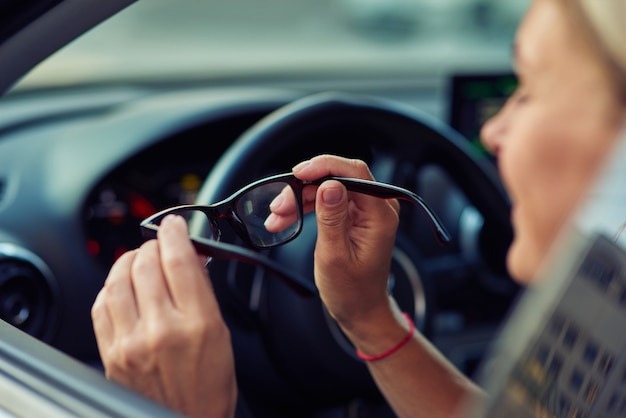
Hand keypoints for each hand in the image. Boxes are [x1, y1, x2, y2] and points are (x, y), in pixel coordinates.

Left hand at [91, 215, 236, 417]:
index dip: (174, 232)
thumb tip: (190, 258)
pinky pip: (100, 305)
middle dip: (153, 245)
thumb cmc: (210, 386)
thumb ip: (202, 292)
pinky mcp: (111, 354)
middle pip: (146, 264)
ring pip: (118, 279)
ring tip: (139, 261)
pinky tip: (122, 286)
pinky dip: (110, 287)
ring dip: (129, 261)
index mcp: (198, 323)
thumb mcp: (221, 334)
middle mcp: (161, 330)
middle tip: (161, 245)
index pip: (179, 260)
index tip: (174, 224)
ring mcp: (131, 343)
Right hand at [291, 155, 400, 331]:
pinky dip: (305, 207)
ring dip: (300, 198)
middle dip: (305, 187)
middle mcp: (376, 207)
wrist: (360, 308)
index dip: (324, 166)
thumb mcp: (335, 255)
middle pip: (337, 178)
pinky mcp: (353, 216)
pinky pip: (327, 200)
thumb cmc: (352, 290)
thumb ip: (332, 218)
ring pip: (327, 188)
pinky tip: (286, 219)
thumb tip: (329, 185)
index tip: (298, 173)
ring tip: (278, 217)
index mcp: (380, 215)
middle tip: (279, 205)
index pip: (354, 173)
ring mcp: (365, 211)